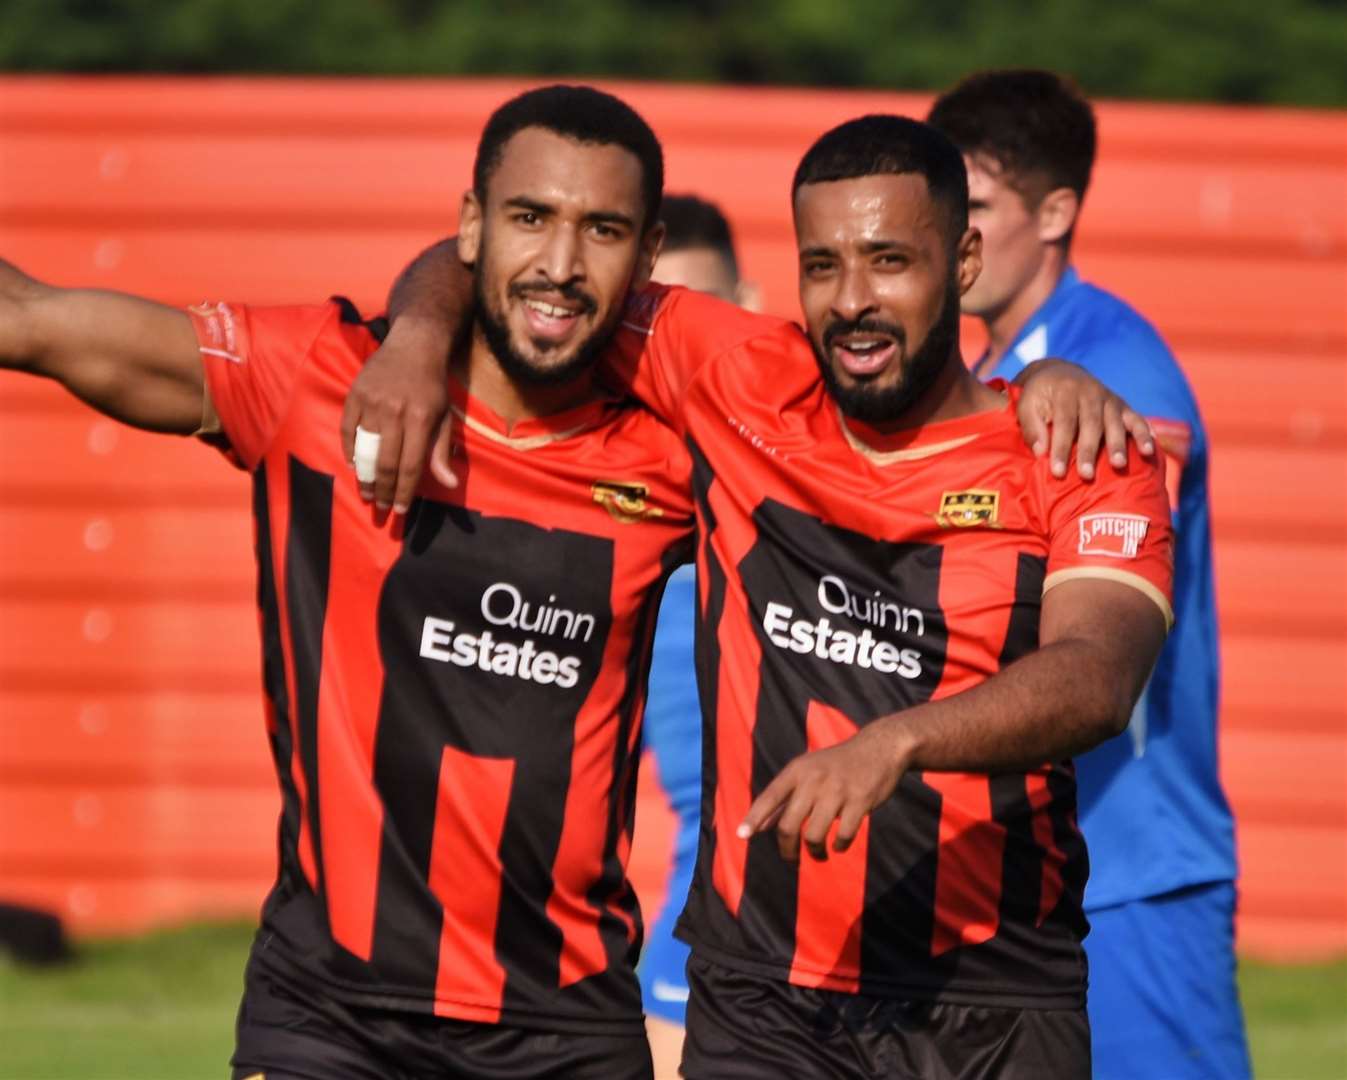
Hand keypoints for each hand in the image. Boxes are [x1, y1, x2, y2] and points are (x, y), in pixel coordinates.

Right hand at [340, 317, 454, 511]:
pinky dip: (349, 451)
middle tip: (382, 507)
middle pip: (386, 462)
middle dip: (384, 490)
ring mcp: (372, 402)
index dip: (405, 491)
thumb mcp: (444, 417)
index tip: (401, 510)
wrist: (414, 345)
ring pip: (364, 449)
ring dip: (365, 476)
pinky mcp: (355, 394)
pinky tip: (354, 467)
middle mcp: (395, 412)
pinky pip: (348, 430)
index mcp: (421, 419)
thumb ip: (441, 452)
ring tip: (367, 494)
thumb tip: (449, 484)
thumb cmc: (433, 386)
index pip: (410, 465)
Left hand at [737, 723, 909, 861]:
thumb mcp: (807, 772)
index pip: (770, 796)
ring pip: (814, 835)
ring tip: (818, 854)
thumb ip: (784, 799)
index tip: (742, 835)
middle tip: (791, 860)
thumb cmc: (836, 765)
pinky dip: (840, 846)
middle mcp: (814, 780)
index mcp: (797, 771)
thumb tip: (759, 827)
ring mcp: (837, 791)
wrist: (879, 748)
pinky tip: (839, 845)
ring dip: (814, 852)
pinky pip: (844, 835)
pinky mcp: (860, 801)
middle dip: (787, 850)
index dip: (754, 817)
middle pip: (789, 825)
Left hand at [1014, 359, 1153, 478]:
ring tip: (1119, 465)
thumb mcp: (1026, 404)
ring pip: (1115, 422)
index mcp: (1065, 390)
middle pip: (1092, 424)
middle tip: (1086, 475)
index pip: (1064, 422)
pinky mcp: (1122, 405)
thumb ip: (1031, 427)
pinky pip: (1136, 419)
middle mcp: (1091, 391)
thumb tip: (1040, 452)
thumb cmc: (1040, 396)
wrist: (1060, 373)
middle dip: (1089, 450)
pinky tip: (1149, 451)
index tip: (1057, 471)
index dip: (1061, 447)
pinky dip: (1144, 434)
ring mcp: (1109, 398)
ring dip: (1118, 444)